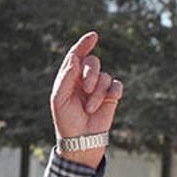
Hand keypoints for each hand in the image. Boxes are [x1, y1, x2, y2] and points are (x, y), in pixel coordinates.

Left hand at [50, 32, 122, 167]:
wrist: (81, 140)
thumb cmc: (66, 120)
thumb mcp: (59, 99)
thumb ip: (66, 78)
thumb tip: (74, 58)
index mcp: (69, 78)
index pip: (76, 55)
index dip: (84, 44)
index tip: (93, 35)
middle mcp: (84, 80)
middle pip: (92, 62)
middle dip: (90, 73)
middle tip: (86, 88)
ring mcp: (98, 88)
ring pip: (104, 76)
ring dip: (97, 93)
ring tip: (89, 108)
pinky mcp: (111, 97)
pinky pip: (117, 85)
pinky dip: (113, 91)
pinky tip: (110, 99)